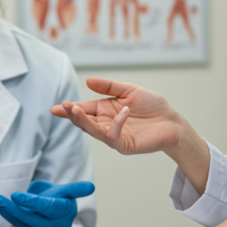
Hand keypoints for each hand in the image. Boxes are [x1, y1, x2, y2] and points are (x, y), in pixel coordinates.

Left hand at [0, 181, 93, 226]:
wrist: (52, 226)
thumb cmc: (54, 200)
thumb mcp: (58, 191)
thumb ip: (46, 190)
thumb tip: (31, 195)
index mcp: (67, 204)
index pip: (72, 194)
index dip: (78, 190)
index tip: (89, 187)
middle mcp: (59, 218)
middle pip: (46, 210)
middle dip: (30, 203)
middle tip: (16, 195)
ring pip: (28, 220)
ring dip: (10, 210)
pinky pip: (18, 223)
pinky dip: (7, 213)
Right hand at [51, 78, 182, 155]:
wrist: (172, 122)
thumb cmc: (152, 106)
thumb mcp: (129, 90)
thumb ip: (109, 87)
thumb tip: (87, 81)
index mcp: (104, 111)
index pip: (83, 109)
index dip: (69, 109)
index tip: (54, 108)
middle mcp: (105, 124)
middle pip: (84, 121)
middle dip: (72, 115)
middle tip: (63, 107)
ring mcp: (113, 136)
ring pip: (93, 131)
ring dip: (83, 121)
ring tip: (75, 109)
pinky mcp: (124, 145)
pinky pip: (114, 136)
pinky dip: (116, 124)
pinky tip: (123, 111)